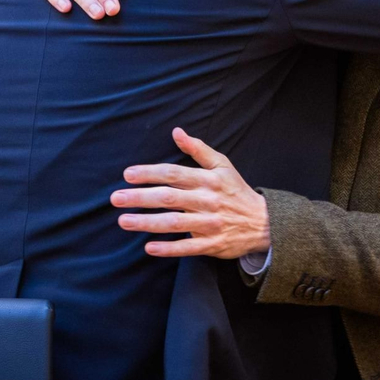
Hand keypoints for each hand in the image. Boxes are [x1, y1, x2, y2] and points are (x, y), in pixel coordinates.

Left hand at [110, 128, 270, 259]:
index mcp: (208, 179)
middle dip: (140, 198)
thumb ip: (198, 149)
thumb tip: (176, 132)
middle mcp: (207, 200)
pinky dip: (168, 248)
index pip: (174, 174)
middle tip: (115, 198)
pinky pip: (187, 248)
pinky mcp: (212, 244)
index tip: (127, 175)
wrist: (264, 222)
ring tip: (123, 221)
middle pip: (169, 197)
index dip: (150, 173)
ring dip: (147, 223)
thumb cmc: (236, 191)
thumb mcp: (222, 165)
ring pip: (174, 223)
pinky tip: (149, 247)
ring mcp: (209, 224)